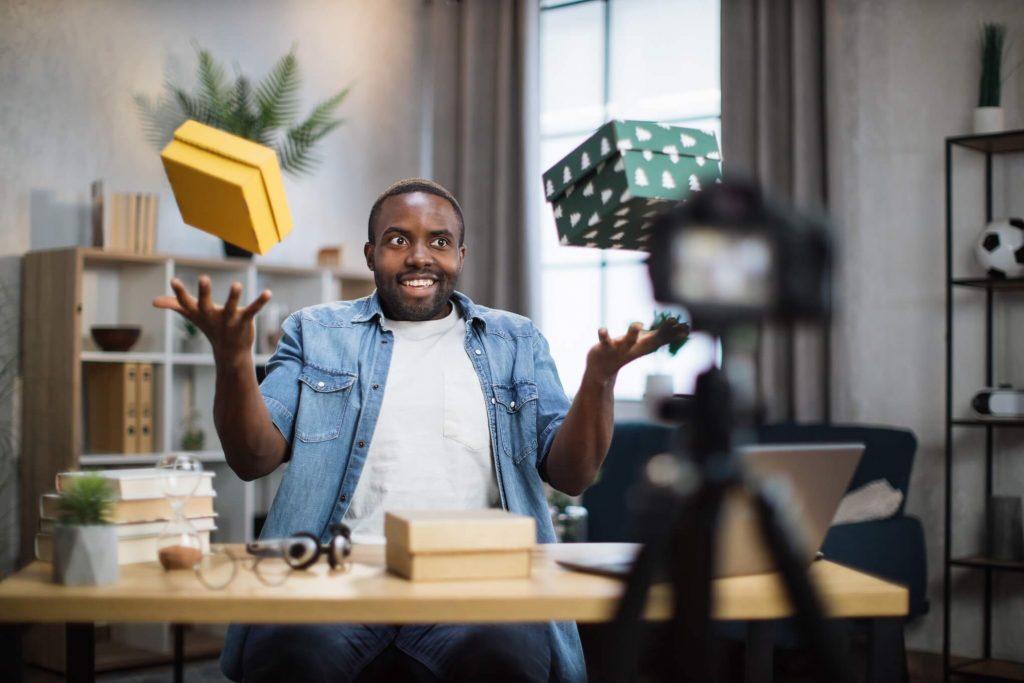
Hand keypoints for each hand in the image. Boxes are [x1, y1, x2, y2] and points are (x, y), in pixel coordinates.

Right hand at [153, 276, 271, 362]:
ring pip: (230, 307)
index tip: (173, 280)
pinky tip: (268, 292)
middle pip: (206, 304)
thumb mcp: (192, 315)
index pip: (186, 302)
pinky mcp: (244, 321)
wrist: (229, 352)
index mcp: (199, 313)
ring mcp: (229, 320)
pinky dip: (260, 302)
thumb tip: (153, 301)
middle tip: (203, 278)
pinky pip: (252, 311)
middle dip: (204, 292)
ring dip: (233, 296)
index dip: (179, 292)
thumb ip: (175, 305)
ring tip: (236, 284)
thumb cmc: (210, 327)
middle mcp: (212, 316)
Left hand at [585, 319, 690, 381]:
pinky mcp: (605, 349)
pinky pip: (604, 341)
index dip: (673, 332)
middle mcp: (634, 348)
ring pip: (628, 341)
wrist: (601, 371)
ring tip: (638, 325)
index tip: (686, 326)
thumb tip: (681, 329)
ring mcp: (620, 349)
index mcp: (644, 346)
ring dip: (632, 333)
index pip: (661, 339)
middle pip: (650, 340)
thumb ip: (660, 335)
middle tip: (673, 321)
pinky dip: (603, 335)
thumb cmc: (625, 351)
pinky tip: (603, 329)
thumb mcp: (644, 344)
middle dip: (662, 331)